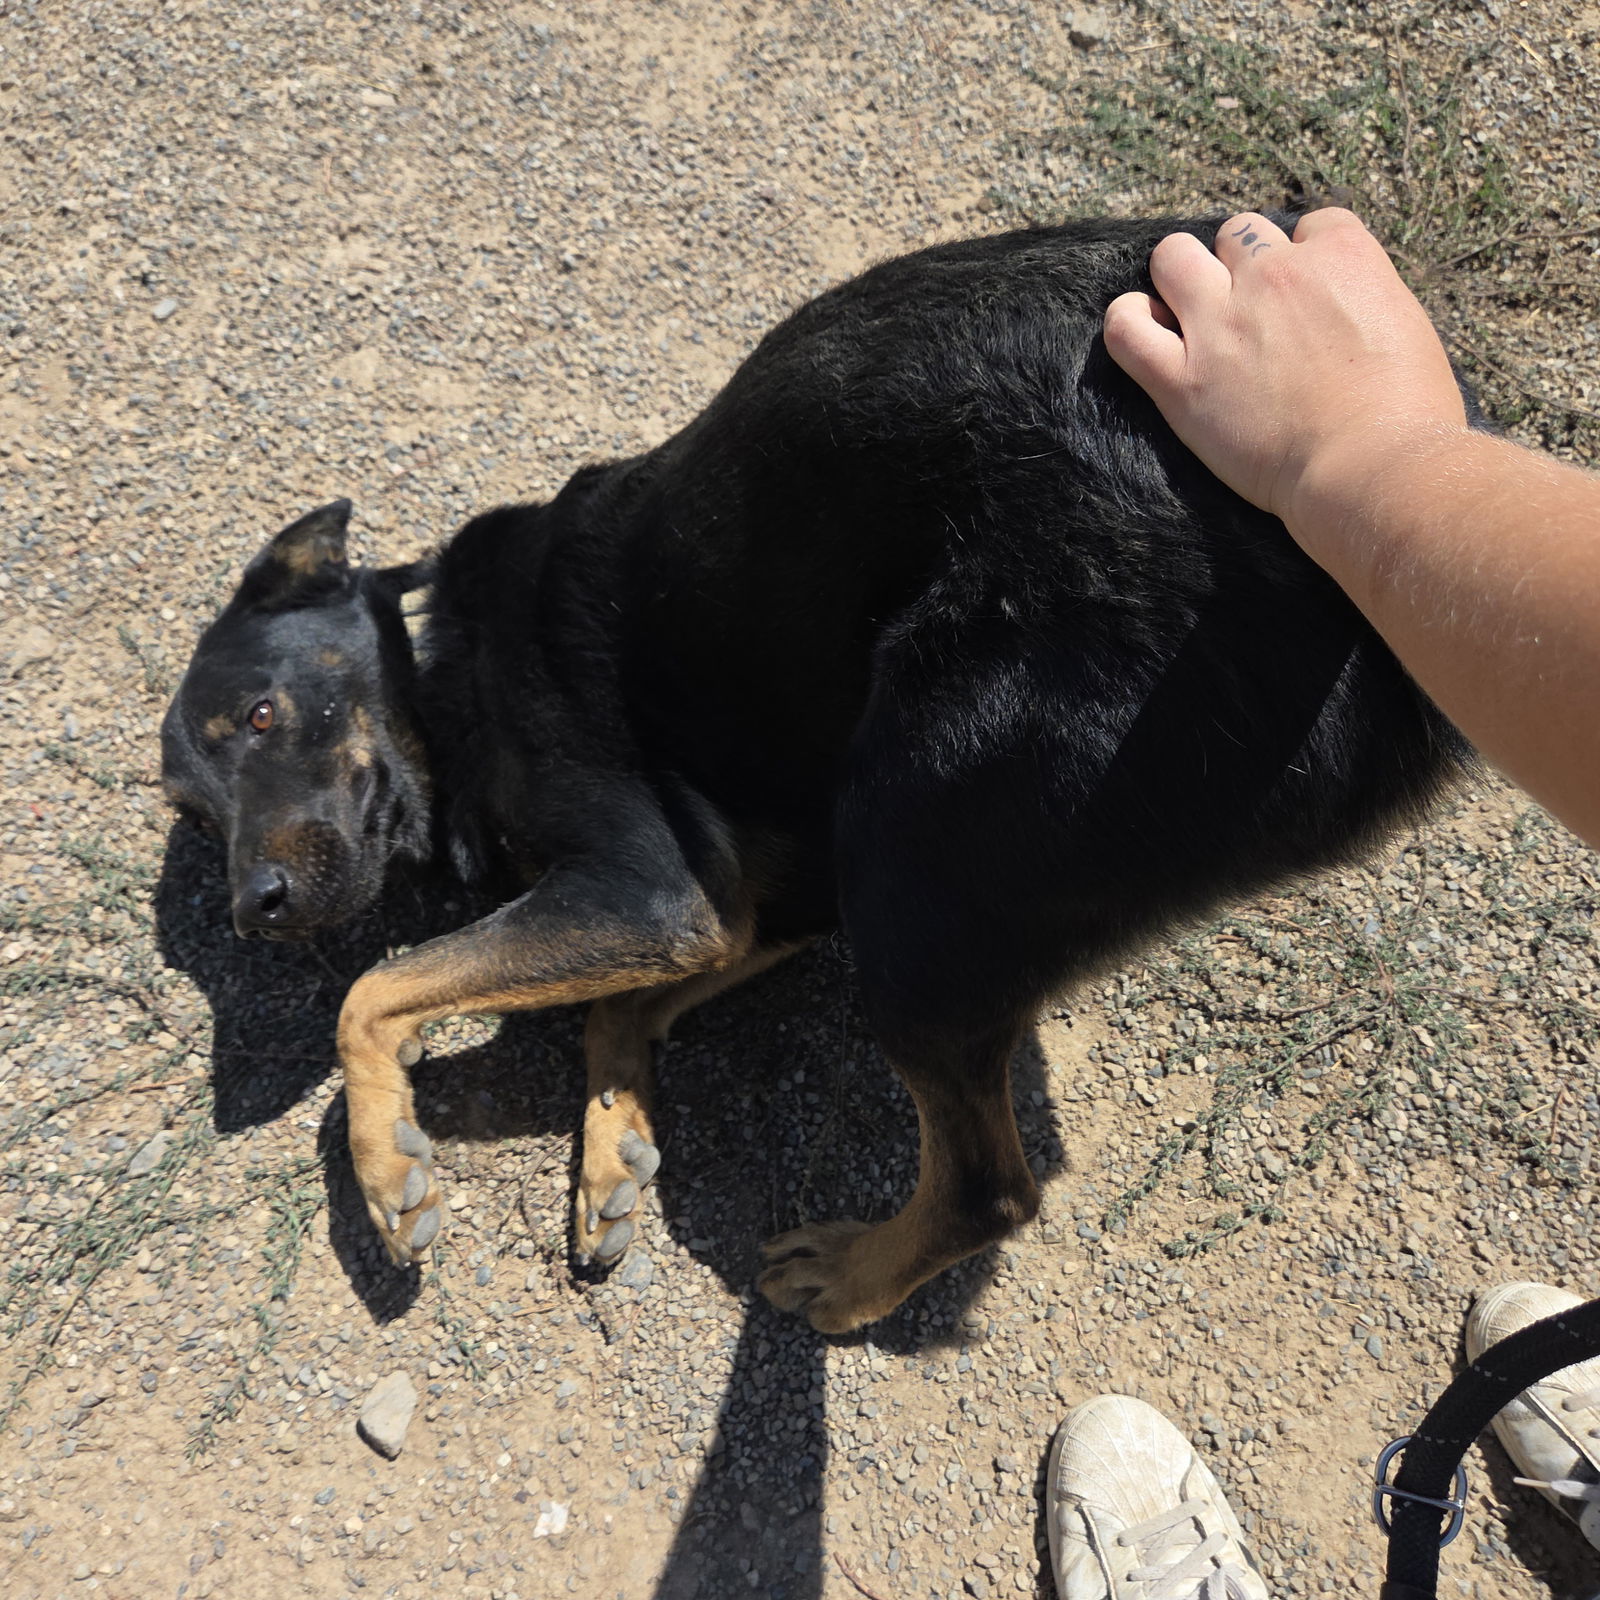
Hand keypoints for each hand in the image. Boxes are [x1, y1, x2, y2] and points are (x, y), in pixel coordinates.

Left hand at [1103, 209, 1469, 545]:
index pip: (1309, 225)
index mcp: (1341, 255)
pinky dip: (1128, 323)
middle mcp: (1275, 275)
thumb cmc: (1407, 412)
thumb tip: (1342, 309)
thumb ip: (1365, 301)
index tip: (1305, 297)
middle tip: (1247, 310)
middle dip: (1238, 264)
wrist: (1370, 464)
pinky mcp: (1183, 378)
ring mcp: (1222, 323)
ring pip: (1173, 258)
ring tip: (1189, 315)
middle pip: (1236, 232)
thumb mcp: (1405, 327)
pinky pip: (1127, 327)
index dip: (1303, 257)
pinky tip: (1142, 332)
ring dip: (1179, 279)